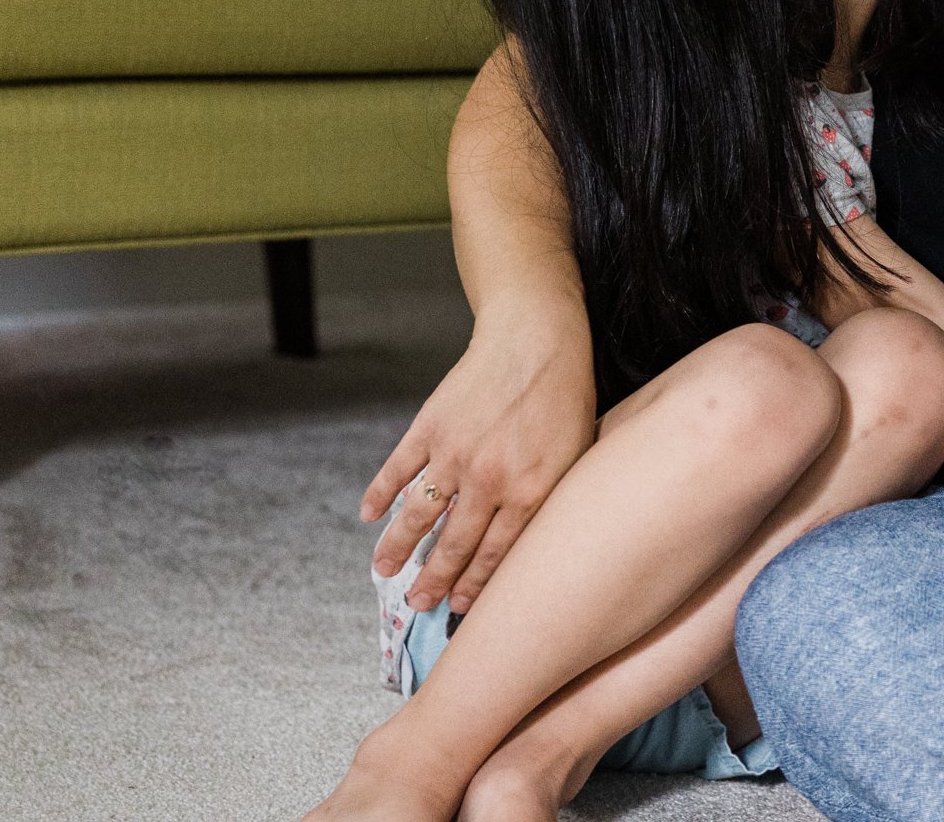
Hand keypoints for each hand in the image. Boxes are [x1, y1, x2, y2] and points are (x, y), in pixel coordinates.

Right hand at [360, 312, 593, 612]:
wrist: (537, 338)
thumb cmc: (565, 397)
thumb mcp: (574, 457)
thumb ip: (549, 500)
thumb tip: (531, 541)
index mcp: (529, 493)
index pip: (495, 555)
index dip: (473, 585)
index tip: (458, 606)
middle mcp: (489, 482)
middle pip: (453, 545)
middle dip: (433, 580)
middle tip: (418, 604)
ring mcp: (455, 455)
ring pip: (417, 516)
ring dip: (397, 548)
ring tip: (384, 571)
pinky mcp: (430, 428)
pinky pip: (398, 469)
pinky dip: (380, 493)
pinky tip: (369, 515)